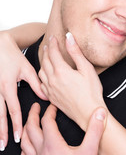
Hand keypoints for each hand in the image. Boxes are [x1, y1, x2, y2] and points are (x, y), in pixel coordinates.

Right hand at [0, 32, 46, 149]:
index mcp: (7, 87)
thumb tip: (45, 98)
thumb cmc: (13, 57)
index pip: (13, 110)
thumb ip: (37, 84)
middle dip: (2, 131)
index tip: (18, 135)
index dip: (16, 124)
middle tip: (4, 144)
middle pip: (0, 116)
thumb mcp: (27, 70)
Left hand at [20, 103, 106, 154]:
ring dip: (26, 130)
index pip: (46, 121)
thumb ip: (94, 131)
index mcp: (52, 144)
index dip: (49, 111)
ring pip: (24, 142)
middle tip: (36, 107)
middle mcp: (41, 151)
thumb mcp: (89, 150)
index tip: (53, 106)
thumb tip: (99, 114)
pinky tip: (28, 147)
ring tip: (29, 123)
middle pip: (30, 129)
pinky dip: (25, 147)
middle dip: (32, 115)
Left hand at [39, 33, 105, 129]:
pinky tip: (47, 76)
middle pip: (45, 61)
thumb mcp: (87, 69)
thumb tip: (69, 38)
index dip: (53, 44)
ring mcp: (50, 90)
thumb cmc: (91, 92)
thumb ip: (76, 53)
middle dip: (47, 51)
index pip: (53, 53)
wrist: (88, 112)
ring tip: (47, 58)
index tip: (54, 38)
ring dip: (43, 63)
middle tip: (50, 45)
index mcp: (61, 71)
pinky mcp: (52, 98)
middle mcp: (52, 80)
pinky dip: (43, 76)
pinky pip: (42, 84)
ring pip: (41, 72)